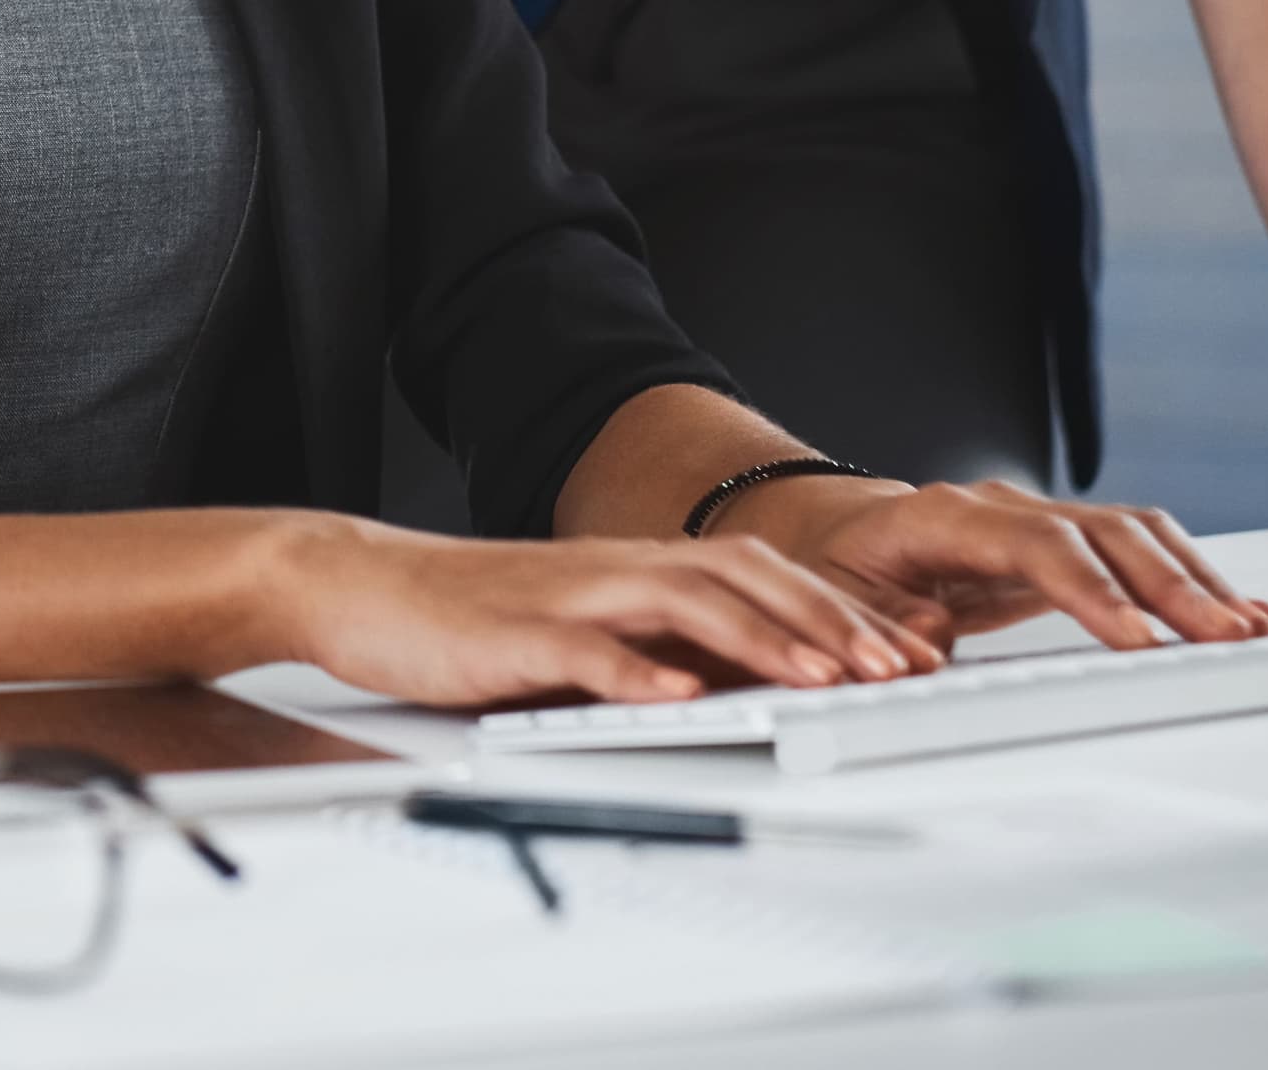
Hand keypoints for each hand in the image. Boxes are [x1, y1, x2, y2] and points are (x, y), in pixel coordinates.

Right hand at [258, 515, 939, 708]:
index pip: (760, 578)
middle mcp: (611, 573)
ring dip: (761, 640)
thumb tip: (746, 682)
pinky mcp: (511, 633)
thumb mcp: (578, 630)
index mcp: (632, 572)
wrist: (354, 582)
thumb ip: (654, 647)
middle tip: (902, 667)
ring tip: (822, 679)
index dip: (842, 612)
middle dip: (830, 623)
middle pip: (741, 578)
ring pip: (681, 602)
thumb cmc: (466, 616)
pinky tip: (677, 695)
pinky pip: (583, 651)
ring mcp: (564, 598)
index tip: (913, 650)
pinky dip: (636, 672)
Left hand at [727, 475, 1267, 652]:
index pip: (1033, 544)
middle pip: (1101, 534)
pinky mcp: (1065, 544)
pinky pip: (1136, 551)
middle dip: (1169, 586)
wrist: (833, 530)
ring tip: (1252, 630)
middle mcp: (1001, 507)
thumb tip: (928, 646)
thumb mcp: (833, 600)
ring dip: (1194, 580)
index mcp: (942, 516)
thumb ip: (880, 623)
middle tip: (1227, 639)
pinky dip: (1189, 578)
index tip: (1138, 640)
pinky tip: (1234, 614)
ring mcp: (1038, 519)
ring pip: (1132, 534)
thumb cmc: (834, 566)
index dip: (1091, 589)